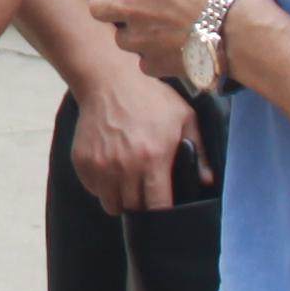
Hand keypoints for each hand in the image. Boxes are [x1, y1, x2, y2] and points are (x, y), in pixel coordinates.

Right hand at [69, 64, 199, 215]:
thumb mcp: (183, 116)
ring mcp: (101, 166)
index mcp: (153, 159)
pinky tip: (112, 169)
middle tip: (146, 190)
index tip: (163, 204)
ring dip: (121, 199)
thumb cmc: (150, 97)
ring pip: (111, 204)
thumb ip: (199, 150)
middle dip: (142, 204)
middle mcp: (125, 167)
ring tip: (128, 183)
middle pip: (133, 208)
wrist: (108, 80)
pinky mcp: (83, 162)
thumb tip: (207, 180)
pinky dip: (103, 187)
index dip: (162, 210)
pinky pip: (94, 190)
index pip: (157, 205)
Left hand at [89, 0, 244, 79]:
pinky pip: (145, 61)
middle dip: (110, 0)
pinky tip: (173, 49)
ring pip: (121, 36)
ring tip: (157, 28)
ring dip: (134, 30)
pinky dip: (155, 55)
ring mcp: (139, 37)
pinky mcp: (153, 63)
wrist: (241, 32)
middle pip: (98, 3)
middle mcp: (130, 3)